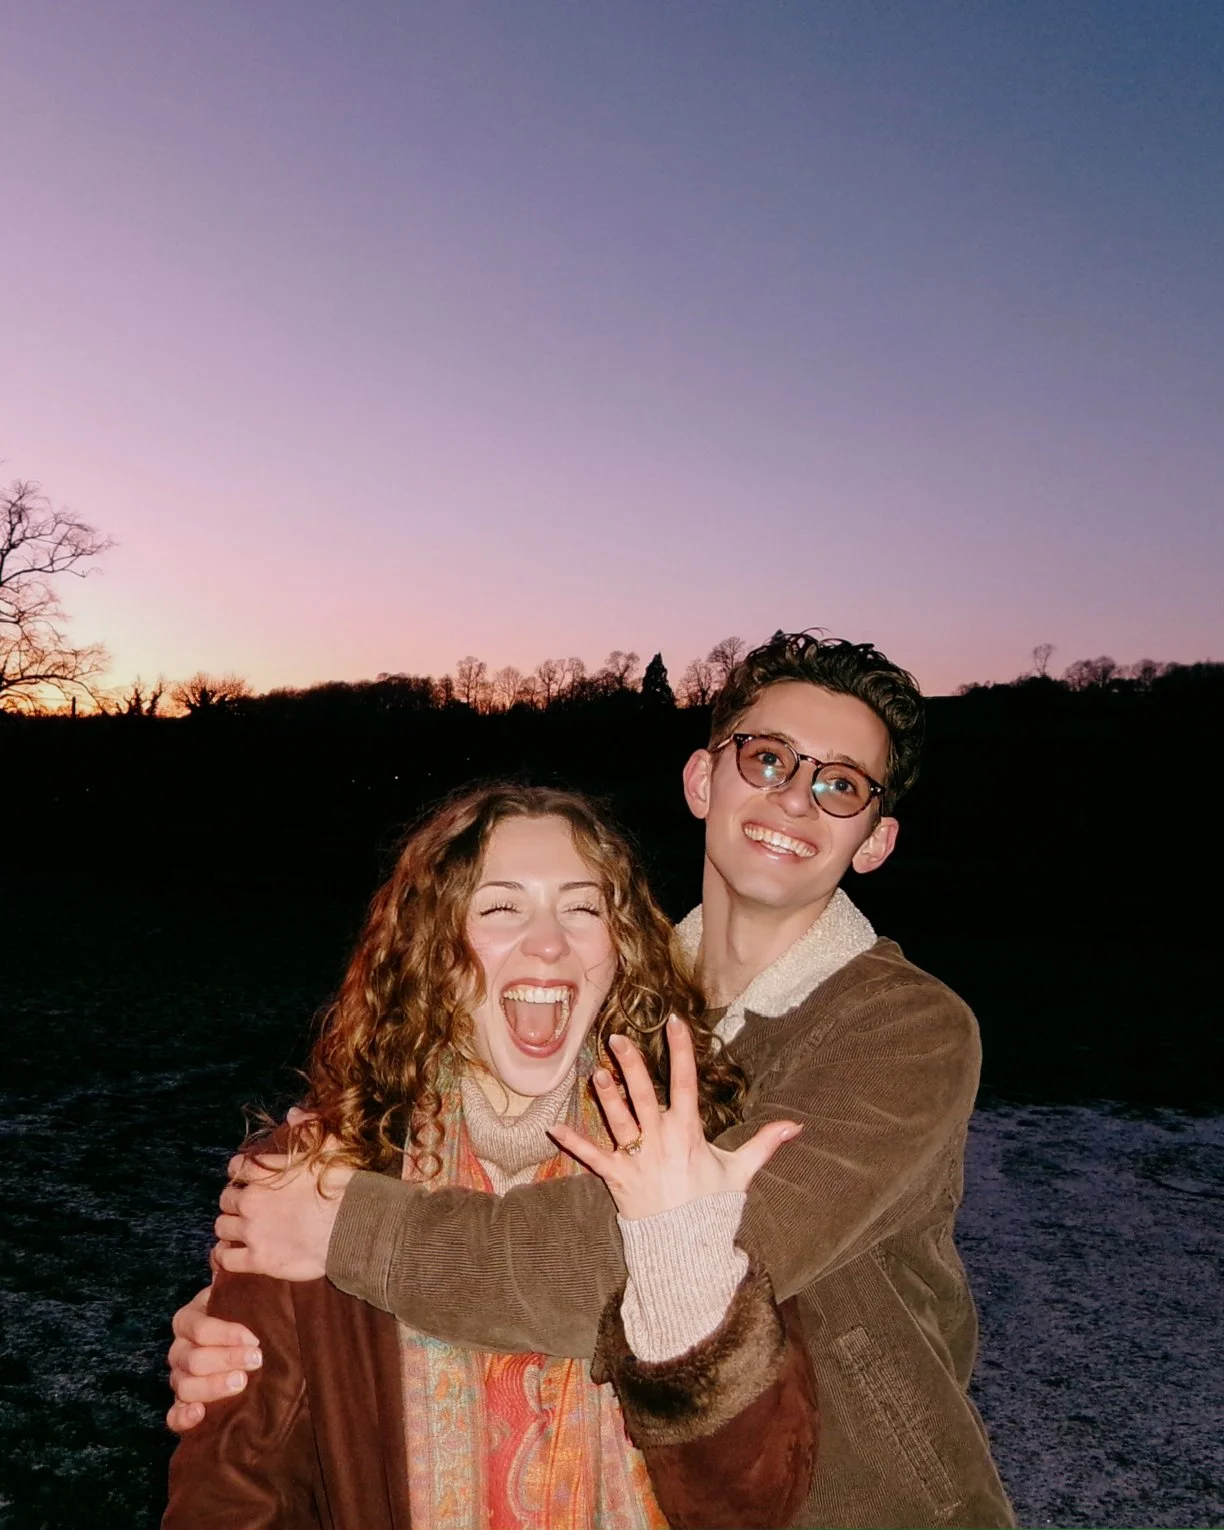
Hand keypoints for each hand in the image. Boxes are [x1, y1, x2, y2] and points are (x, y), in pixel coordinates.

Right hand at [165, 1286, 262, 1431]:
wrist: (247, 1336)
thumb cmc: (243, 1312)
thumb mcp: (239, 1292)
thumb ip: (233, 1277)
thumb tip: (223, 1249)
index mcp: (189, 1320)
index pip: (199, 1328)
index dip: (225, 1334)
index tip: (254, 1338)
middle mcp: (179, 1349)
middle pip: (193, 1359)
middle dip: (226, 1360)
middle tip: (256, 1359)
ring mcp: (179, 1376)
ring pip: (184, 1386)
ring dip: (213, 1386)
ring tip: (241, 1383)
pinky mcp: (183, 1403)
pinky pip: (173, 1415)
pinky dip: (182, 1418)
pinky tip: (199, 1415)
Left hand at [213, 1130, 355, 1280]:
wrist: (352, 1227)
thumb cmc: (344, 1187)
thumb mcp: (330, 1147)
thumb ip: (309, 1127)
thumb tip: (292, 1112)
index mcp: (266, 1174)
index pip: (237, 1167)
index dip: (239, 1170)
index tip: (245, 1175)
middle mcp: (252, 1201)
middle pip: (226, 1198)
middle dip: (233, 1200)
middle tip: (245, 1204)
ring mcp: (252, 1231)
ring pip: (221, 1227)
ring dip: (228, 1226)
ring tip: (237, 1229)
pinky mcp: (258, 1259)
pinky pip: (226, 1259)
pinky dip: (223, 1256)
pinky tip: (228, 1255)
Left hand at [550, 1015, 800, 1219]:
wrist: (687, 1250)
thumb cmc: (712, 1207)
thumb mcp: (740, 1172)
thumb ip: (765, 1144)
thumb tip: (797, 1126)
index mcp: (688, 1133)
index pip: (685, 1083)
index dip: (681, 1051)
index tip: (675, 1023)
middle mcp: (660, 1141)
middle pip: (644, 1096)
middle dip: (632, 1065)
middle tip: (617, 1038)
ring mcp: (637, 1160)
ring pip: (618, 1121)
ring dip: (606, 1096)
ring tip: (596, 1072)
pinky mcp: (618, 1179)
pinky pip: (593, 1158)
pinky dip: (574, 1143)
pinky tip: (554, 1127)